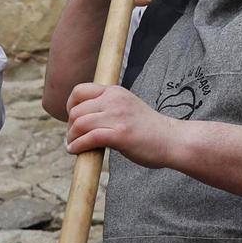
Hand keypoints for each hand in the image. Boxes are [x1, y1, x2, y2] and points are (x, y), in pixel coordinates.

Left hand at [65, 82, 180, 166]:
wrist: (172, 140)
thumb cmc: (148, 129)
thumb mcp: (126, 108)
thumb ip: (107, 108)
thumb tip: (80, 119)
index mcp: (114, 92)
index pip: (79, 91)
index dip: (70, 107)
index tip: (73, 121)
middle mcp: (114, 100)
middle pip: (76, 111)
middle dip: (70, 127)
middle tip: (73, 138)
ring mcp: (117, 116)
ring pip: (79, 124)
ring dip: (71, 138)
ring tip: (73, 146)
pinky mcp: (120, 134)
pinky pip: (89, 138)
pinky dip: (77, 146)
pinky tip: (76, 151)